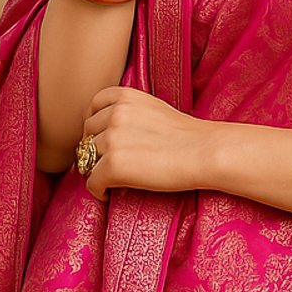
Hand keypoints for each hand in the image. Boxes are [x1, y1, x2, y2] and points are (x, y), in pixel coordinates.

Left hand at [78, 86, 211, 197]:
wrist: (205, 152)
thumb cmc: (187, 136)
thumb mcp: (153, 108)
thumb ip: (129, 112)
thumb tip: (106, 131)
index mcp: (124, 97)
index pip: (93, 106)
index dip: (93, 125)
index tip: (99, 138)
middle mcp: (114, 114)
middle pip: (87, 134)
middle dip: (93, 148)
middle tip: (106, 164)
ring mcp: (112, 139)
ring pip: (87, 158)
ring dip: (96, 170)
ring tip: (110, 181)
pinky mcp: (113, 165)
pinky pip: (92, 182)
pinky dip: (98, 190)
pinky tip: (108, 194)